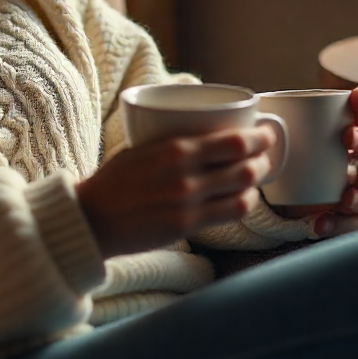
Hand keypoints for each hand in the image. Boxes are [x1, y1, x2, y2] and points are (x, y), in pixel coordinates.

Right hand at [76, 126, 278, 257]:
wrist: (93, 217)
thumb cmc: (115, 179)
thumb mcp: (143, 147)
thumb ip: (175, 143)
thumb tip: (208, 132)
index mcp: (174, 149)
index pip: (233, 142)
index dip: (258, 137)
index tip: (265, 132)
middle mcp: (185, 177)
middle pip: (245, 166)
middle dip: (264, 158)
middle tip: (265, 152)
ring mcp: (188, 204)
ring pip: (243, 191)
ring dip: (257, 181)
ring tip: (257, 174)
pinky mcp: (186, 226)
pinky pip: (230, 213)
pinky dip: (244, 202)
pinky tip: (243, 196)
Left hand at [277, 86, 357, 237]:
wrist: (293, 192)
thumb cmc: (297, 152)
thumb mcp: (289, 135)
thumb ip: (280, 119)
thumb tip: (253, 106)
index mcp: (350, 126)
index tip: (356, 98)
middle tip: (348, 139)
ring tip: (346, 196)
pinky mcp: (354, 212)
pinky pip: (356, 220)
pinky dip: (339, 223)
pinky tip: (320, 224)